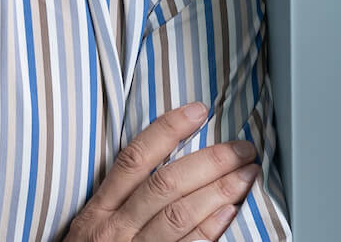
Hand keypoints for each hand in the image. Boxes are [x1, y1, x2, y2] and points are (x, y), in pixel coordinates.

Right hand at [59, 102, 260, 241]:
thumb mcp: (91, 226)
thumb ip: (120, 200)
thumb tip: (164, 164)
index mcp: (99, 210)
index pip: (134, 160)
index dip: (167, 131)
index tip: (197, 111)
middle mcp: (116, 229)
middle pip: (166, 184)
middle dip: (209, 161)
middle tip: (242, 148)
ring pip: (180, 215)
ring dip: (220, 191)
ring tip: (248, 173)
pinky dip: (211, 229)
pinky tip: (231, 211)